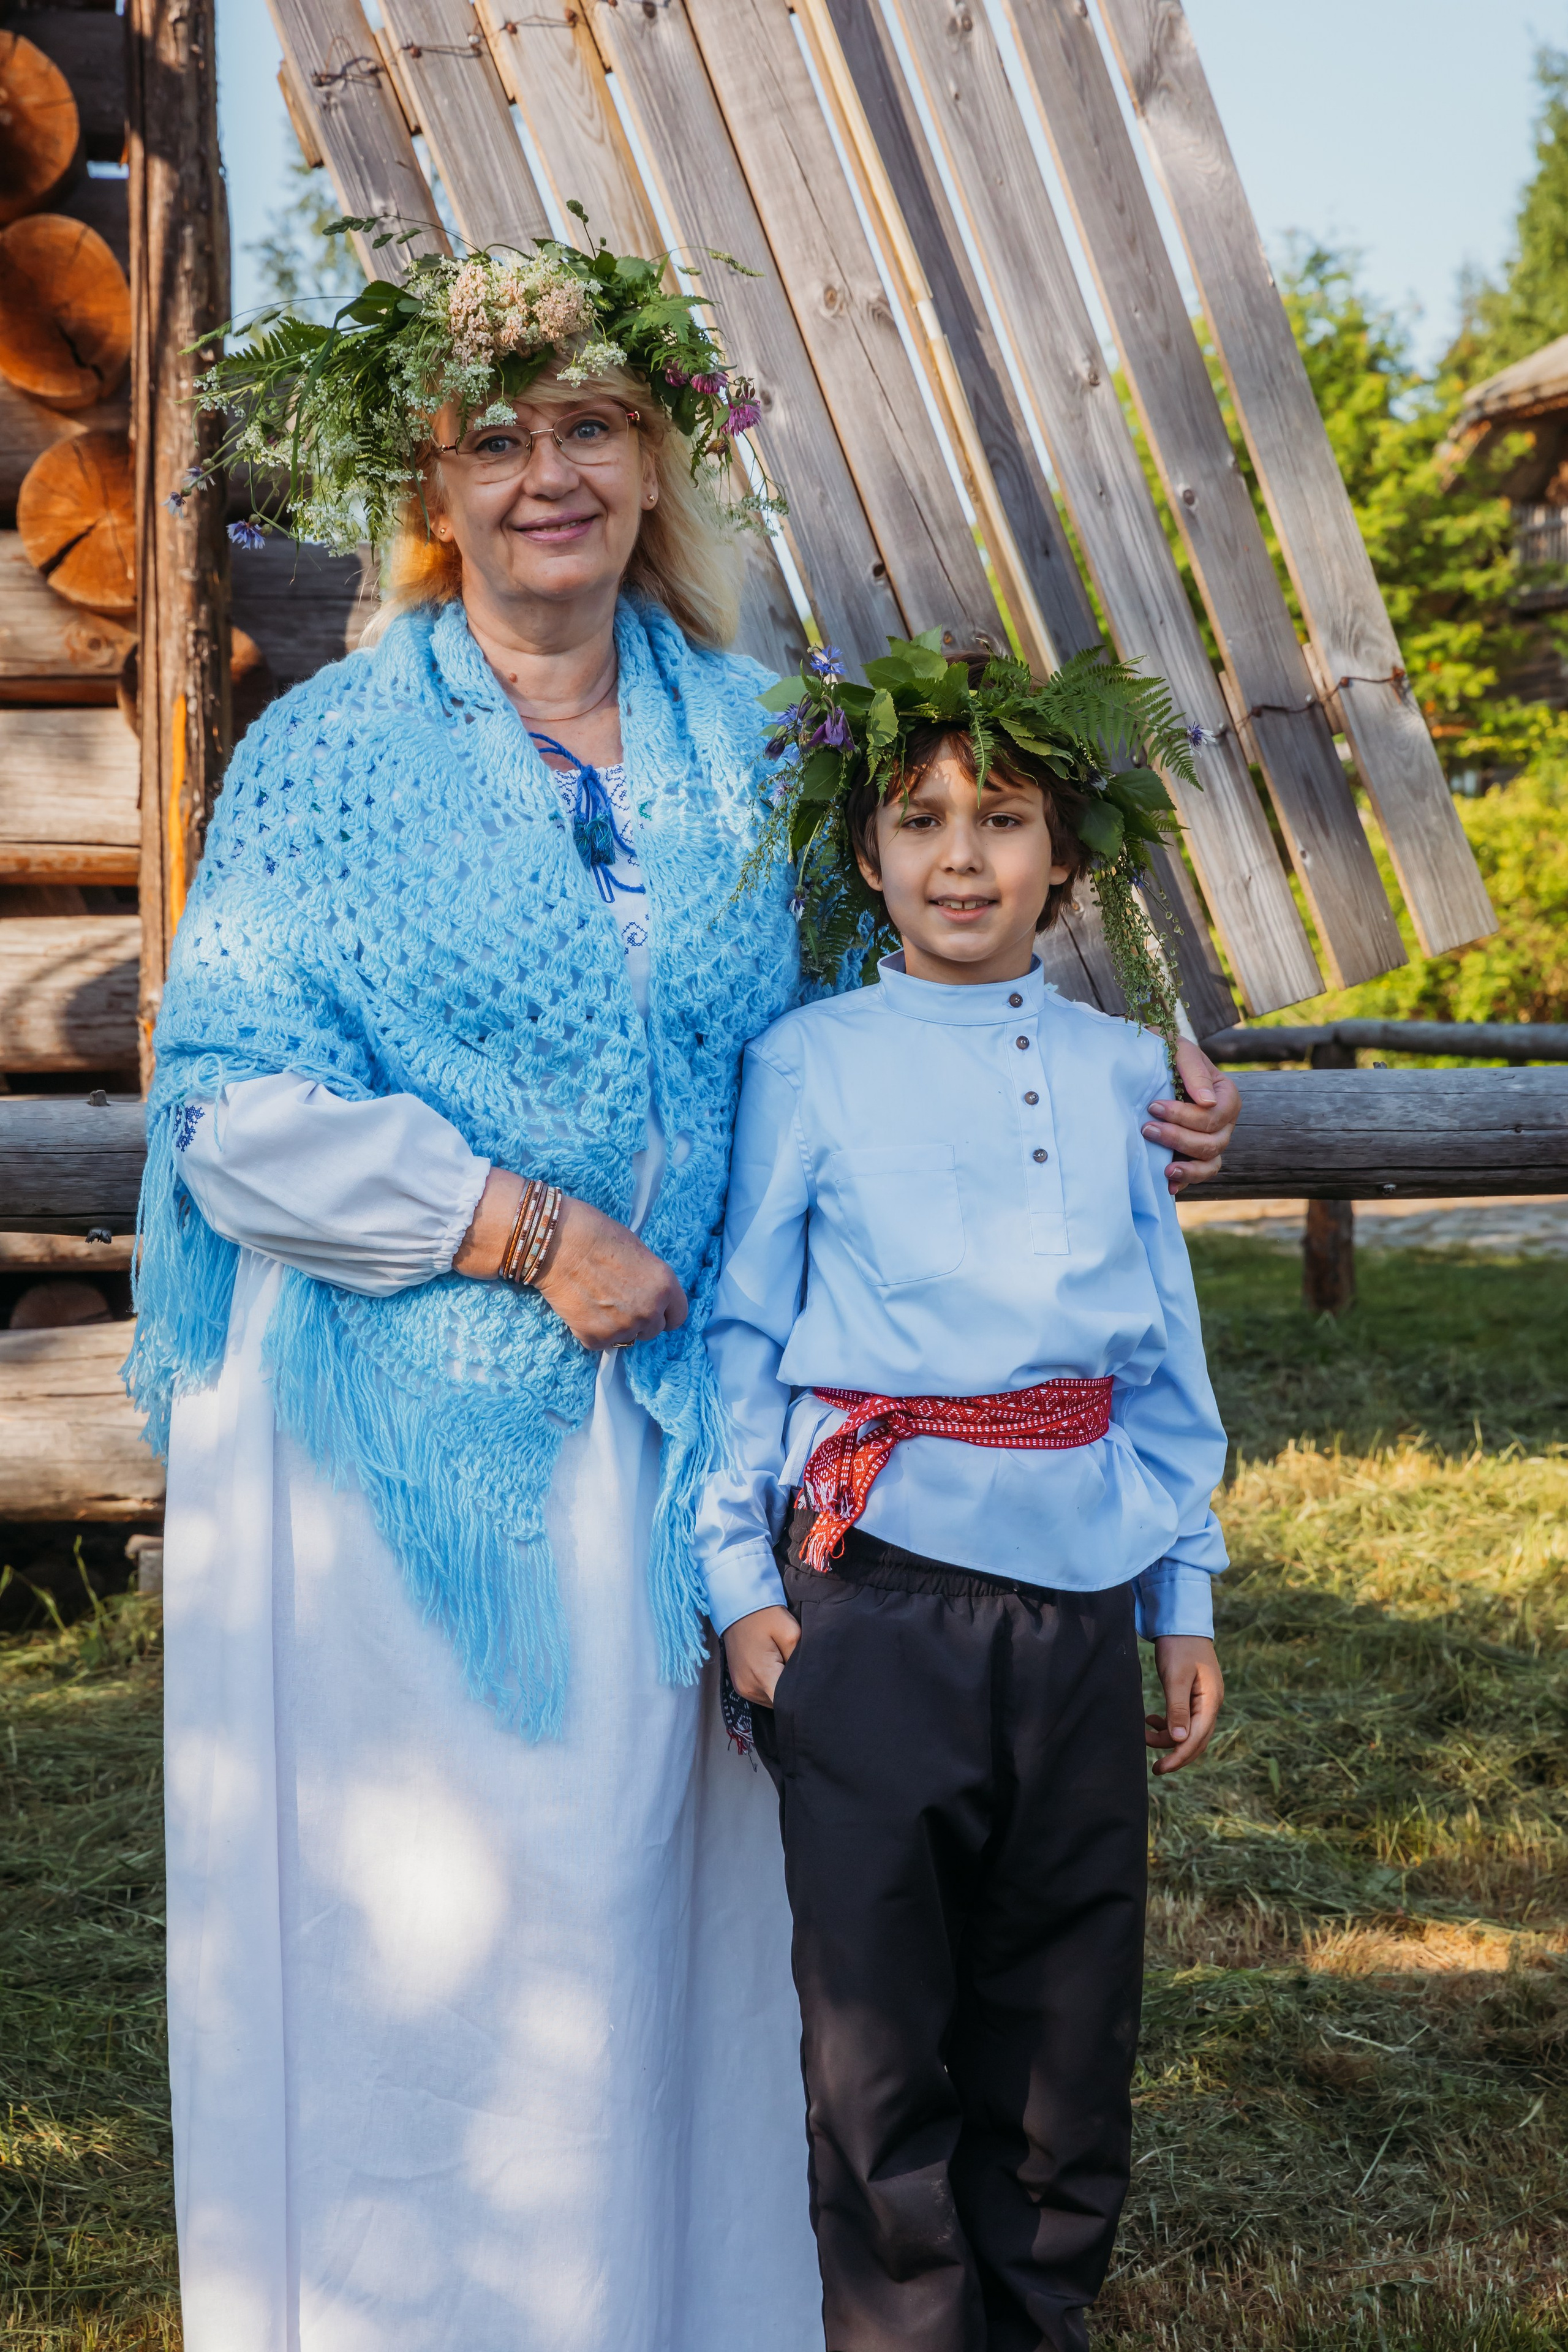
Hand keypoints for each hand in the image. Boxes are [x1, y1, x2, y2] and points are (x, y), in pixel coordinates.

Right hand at [453, 1170, 685, 1349]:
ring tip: (596, 1301)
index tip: (651, 1308)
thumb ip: (649, 1281)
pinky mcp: (596, 1338)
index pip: (677, 1317)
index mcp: (665, 1286)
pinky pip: (600, 1343)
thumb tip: (646, 1295)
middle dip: (638, 1319)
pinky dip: (591, 1331)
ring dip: (616, 1326)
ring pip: (626, 1338)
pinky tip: (581, 1308)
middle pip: (652, 1330)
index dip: (663, 1312)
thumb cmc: (596, 1235)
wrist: (556, 1242)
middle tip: (616, 1300)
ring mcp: (623, 1327)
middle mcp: (650, 1311)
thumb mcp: (638, 1253)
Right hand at [724, 1604, 799, 1704]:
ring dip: (781, 1690)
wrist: (738, 1607)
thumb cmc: (766, 1617)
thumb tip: (808, 1679)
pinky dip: (770, 1687)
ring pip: (771, 1701)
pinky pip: (761, 1695)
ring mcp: (742, 1688)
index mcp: (763, 1675)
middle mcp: (750, 1687)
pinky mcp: (739, 1686)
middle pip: (780, 1704)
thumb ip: (800, 1660)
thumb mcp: (791, 1632)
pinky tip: (775, 1669)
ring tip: (785, 1667)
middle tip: (801, 1672)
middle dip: (792, 1692)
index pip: (787, 1704)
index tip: (812, 1690)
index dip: (802, 1700)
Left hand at [1146, 1040, 1238, 1193]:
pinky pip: (1198, 1175)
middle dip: (1179, 1138)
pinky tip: (1166, 1184)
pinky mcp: (1194, 1156)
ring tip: (1164, 1169)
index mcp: (1225, 1096)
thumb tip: (1208, 1102)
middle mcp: (1223, 1123)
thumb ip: (1194, 1072)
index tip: (1154, 1107)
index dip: (1185, 1116)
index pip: (1215, 1116)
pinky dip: (1184, 1181)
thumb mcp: (1179, 1051)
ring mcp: (1211, 1142)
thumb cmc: (1165, 1054)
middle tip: (1146, 1128)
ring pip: (1210, 1164)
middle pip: (1213, 1142)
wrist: (1146, 1065)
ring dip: (1187, 1168)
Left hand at [1146, 1635, 1222, 1774]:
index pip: (1197, 1737)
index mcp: (1211, 1700)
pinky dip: (1168, 1725)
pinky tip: (1152, 1720)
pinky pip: (1184, 1719)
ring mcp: (1204, 1700)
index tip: (1160, 1767)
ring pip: (1189, 1731)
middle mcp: (1211, 1703)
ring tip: (1144, 1733)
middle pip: (1196, 1740)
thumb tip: (1179, 1739)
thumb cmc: (1179, 1646)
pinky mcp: (1193, 1695)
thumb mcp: (1176, 1677)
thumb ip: (1177, 1708)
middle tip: (1154, 1767)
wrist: (1182, 1622)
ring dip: (1168, 1737)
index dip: (1179, 1756)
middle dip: (1175, 1753)